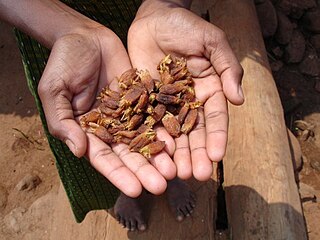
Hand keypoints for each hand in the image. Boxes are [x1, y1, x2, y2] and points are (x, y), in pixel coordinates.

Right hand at [38, 25, 174, 196]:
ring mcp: (129, 113)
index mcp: (89, 131)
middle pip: (130, 154)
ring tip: (174, 170)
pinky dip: (167, 128)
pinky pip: (156, 115)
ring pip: (146, 139)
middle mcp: (111, 127)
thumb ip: (63, 121)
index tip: (136, 189)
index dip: (119, 175)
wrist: (84, 36)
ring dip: (159, 156)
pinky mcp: (143, 98)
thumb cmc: (63, 63)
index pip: (104, 159)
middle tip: (162, 185)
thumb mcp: (54, 91)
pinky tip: (179, 142)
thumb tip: (79, 151)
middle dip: (145, 170)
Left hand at [128, 0, 243, 180]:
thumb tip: (239, 100)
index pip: (215, 119)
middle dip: (195, 154)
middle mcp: (189, 102)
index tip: (216, 157)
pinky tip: (152, 156)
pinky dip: (151, 140)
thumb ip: (228, 68)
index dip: (217, 138)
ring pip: (172, 133)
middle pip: (194, 133)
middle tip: (194, 175)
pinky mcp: (146, 101)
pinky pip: (148, 122)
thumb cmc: (187, 26)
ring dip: (175, 155)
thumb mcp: (212, 43)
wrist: (154, 18)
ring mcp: (166, 104)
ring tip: (175, 174)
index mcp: (209, 90)